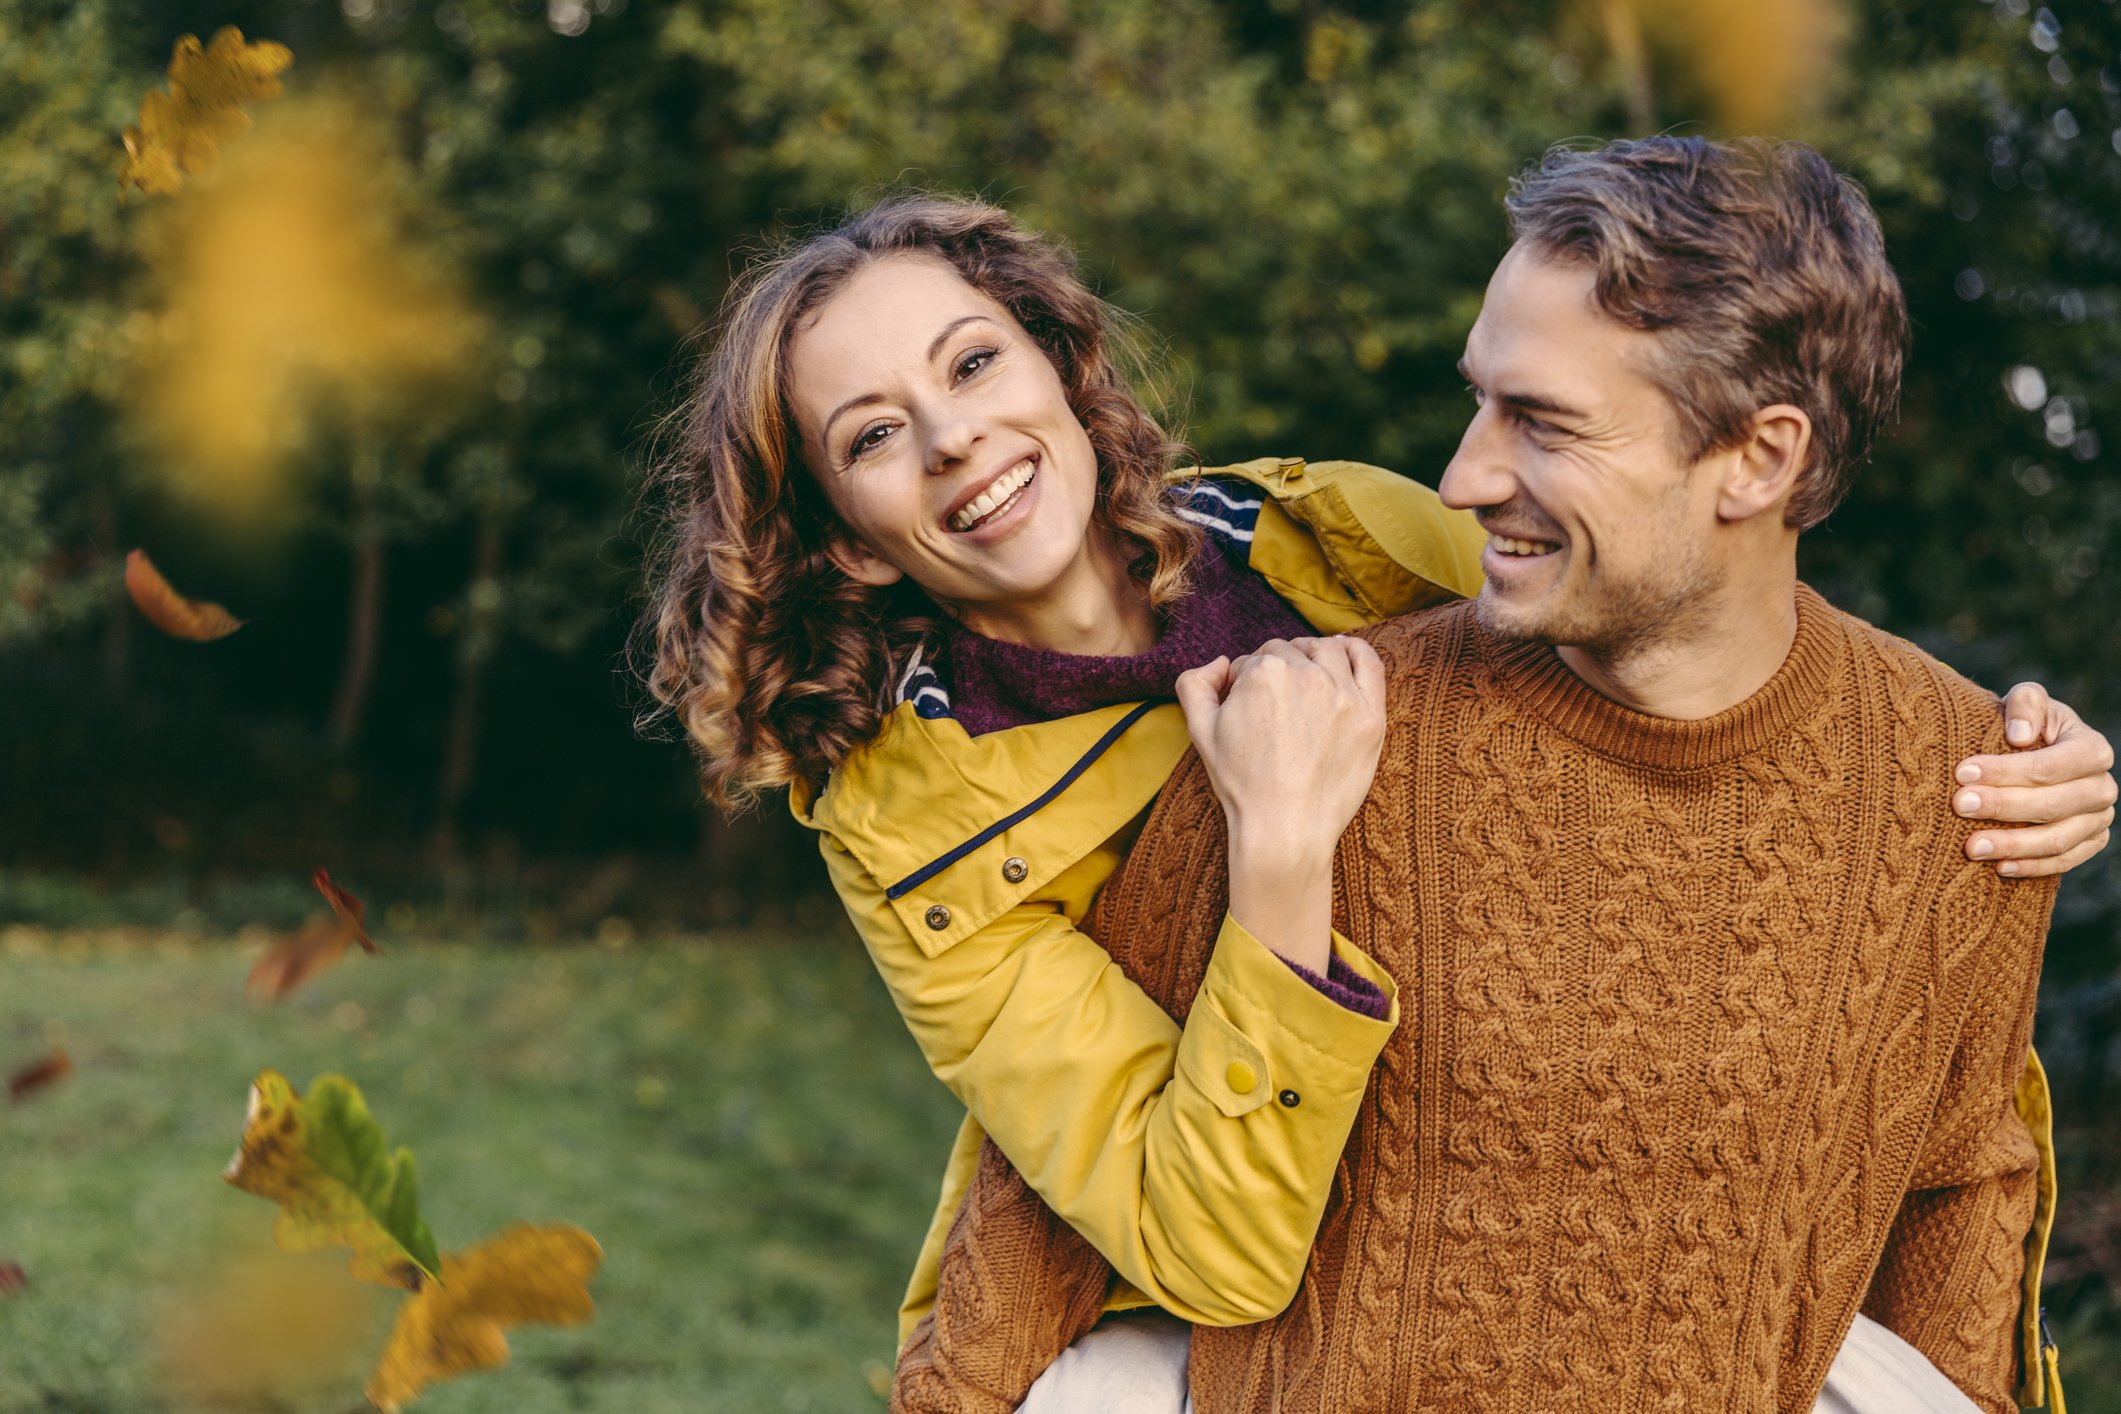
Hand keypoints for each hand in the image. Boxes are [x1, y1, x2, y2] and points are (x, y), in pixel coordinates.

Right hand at [1175, 637, 1387, 969]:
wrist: (1284, 829)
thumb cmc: (1242, 784)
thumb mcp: (1199, 731)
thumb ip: (1195, 684)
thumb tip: (1221, 663)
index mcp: (1264, 674)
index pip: (1252, 660)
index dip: (1245, 682)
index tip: (1248, 707)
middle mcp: (1307, 675)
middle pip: (1288, 652)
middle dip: (1276, 669)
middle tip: (1274, 702)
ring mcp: (1344, 694)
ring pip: (1326, 651)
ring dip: (1311, 654)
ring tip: (1304, 673)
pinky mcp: (1370, 715)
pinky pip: (1369, 664)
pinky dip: (1355, 650)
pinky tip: (1344, 652)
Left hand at [1953, 681, 2116, 876]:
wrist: (2030, 754)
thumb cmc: (2024, 725)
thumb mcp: (2026, 702)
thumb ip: (2025, 704)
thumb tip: (2019, 736)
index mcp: (2092, 749)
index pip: (2049, 766)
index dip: (2005, 771)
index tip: (1961, 773)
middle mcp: (2101, 787)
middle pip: (2053, 805)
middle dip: (2003, 807)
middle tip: (1959, 805)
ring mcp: (2097, 819)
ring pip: (2058, 839)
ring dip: (2013, 845)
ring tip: (1970, 846)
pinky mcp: (2089, 843)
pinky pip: (2063, 862)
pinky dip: (2032, 867)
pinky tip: (1998, 868)